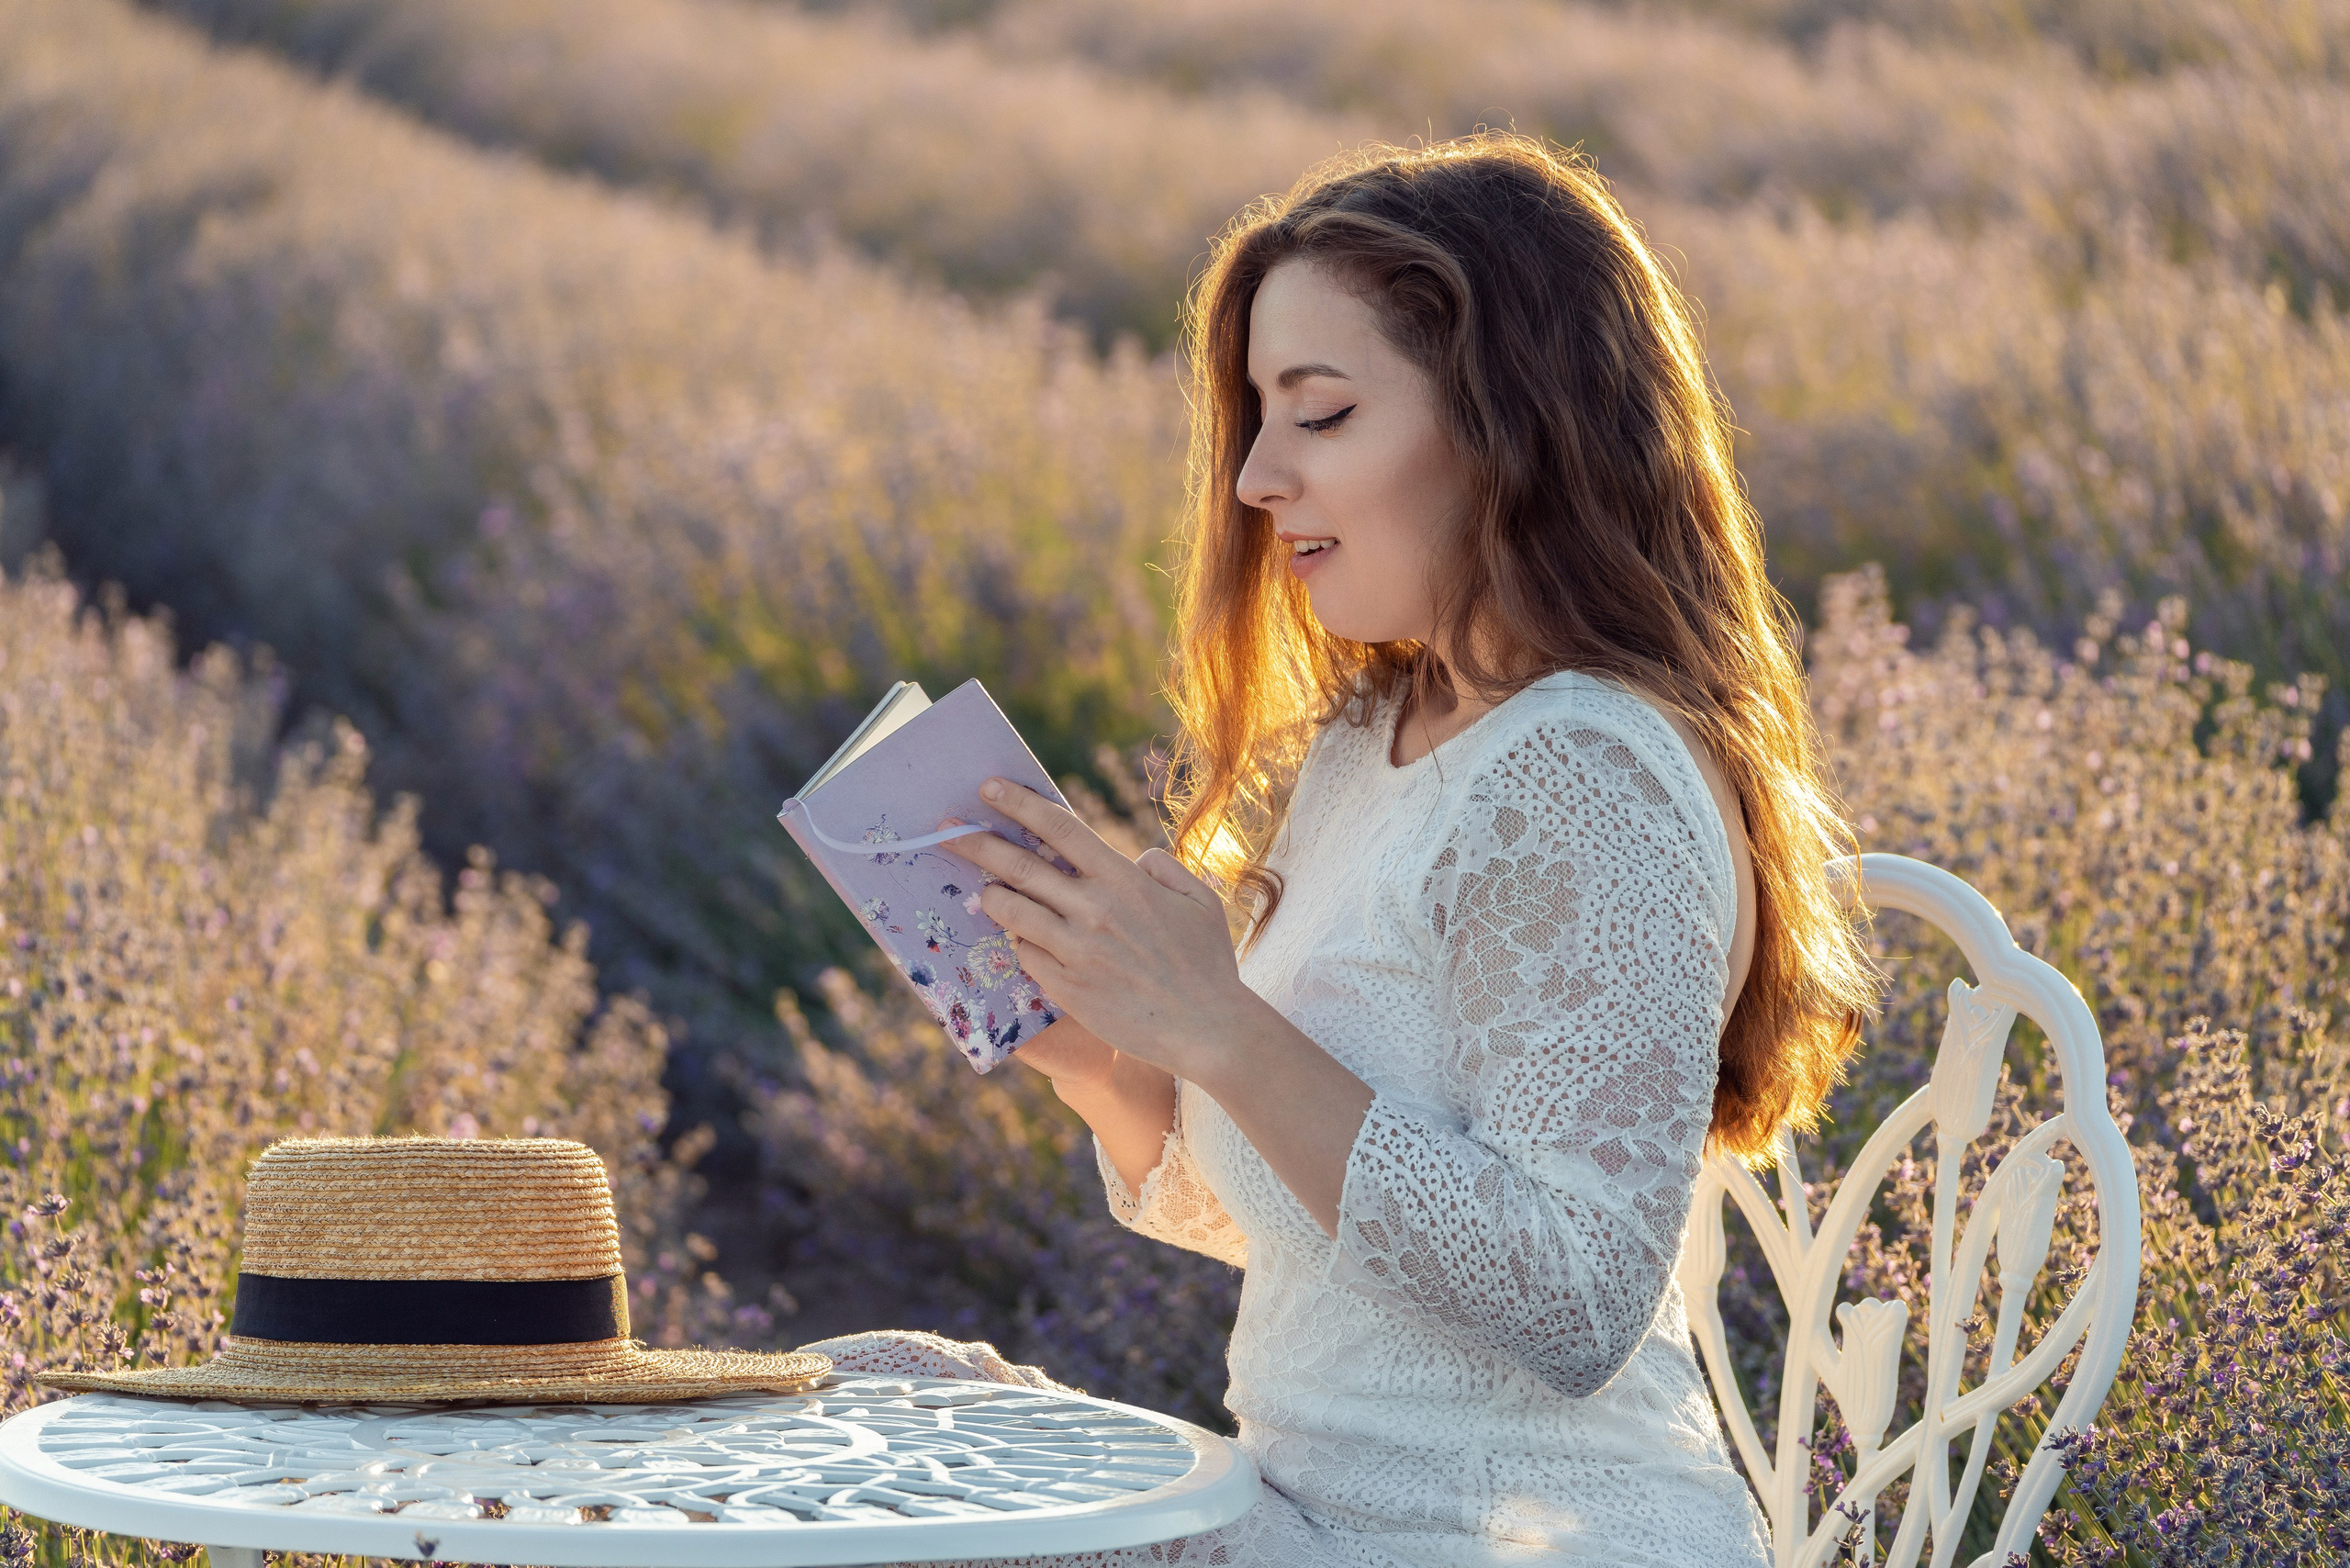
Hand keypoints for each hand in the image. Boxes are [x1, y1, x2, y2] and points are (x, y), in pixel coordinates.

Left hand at [940, 779, 1258, 1080]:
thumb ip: (1162, 869)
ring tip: (983, 891)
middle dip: (976, 844)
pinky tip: (1024, 943)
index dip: (1018, 803)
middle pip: (1020, 867)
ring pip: (1013, 913)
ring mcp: (1076, 950)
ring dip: (991, 897)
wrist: (1208, 1029)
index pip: (1059, 828)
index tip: (988, 788)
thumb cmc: (1208, 963)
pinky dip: (1022, 946)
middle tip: (946, 831)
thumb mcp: (1198, 900)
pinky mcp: (1067, 988)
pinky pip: (1028, 957)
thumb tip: (1132, 859)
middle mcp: (1093, 909)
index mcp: (1123, 880)